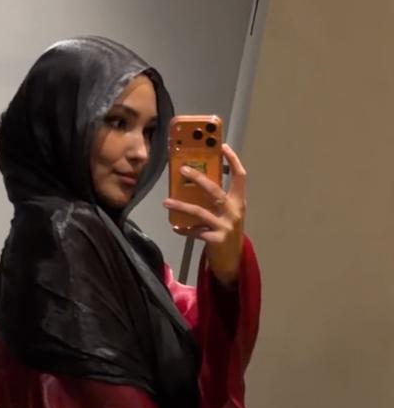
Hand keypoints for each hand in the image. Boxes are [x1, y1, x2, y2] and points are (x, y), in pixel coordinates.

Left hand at [163, 142, 246, 284]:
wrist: (233, 261)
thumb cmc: (227, 232)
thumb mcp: (228, 213)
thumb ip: (218, 200)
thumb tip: (197, 180)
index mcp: (239, 202)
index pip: (240, 176)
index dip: (233, 160)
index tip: (223, 146)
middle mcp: (234, 212)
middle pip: (215, 190)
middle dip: (198, 178)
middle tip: (183, 169)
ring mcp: (225, 226)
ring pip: (200, 212)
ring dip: (181, 205)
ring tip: (166, 201)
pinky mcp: (216, 240)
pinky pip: (195, 232)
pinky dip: (184, 229)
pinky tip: (175, 227)